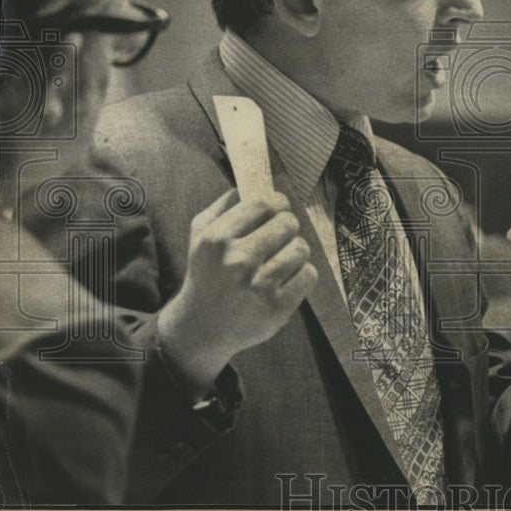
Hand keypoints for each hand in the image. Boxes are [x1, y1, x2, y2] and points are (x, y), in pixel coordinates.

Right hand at [158, 189, 316, 396]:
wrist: (202, 327)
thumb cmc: (207, 273)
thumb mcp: (201, 235)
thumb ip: (224, 205)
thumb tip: (253, 183)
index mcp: (217, 239)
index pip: (264, 203)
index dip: (277, 203)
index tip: (277, 209)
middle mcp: (237, 262)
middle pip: (288, 223)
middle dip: (287, 227)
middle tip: (279, 237)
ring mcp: (258, 287)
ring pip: (301, 248)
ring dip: (295, 251)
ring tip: (281, 259)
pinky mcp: (276, 309)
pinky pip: (308, 275)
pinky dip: (302, 275)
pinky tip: (286, 279)